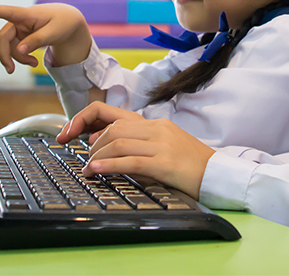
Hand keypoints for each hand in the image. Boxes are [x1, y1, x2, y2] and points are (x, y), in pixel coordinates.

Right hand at [0, 3, 91, 72]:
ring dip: (18, 58)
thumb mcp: (53, 33)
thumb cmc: (62, 23)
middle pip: (3, 37)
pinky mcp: (20, 35)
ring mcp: (18, 28)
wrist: (68, 21)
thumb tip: (18, 51)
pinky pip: (15, 49)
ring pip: (9, 46)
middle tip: (10, 70)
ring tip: (34, 63)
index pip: (8, 12)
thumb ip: (36, 41)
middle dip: (5, 55)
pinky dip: (22, 57)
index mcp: (28, 14)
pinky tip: (32, 61)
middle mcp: (19, 20)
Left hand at [58, 102, 214, 199]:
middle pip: (112, 128)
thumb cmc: (191, 164)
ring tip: (88, 169)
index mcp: (155, 123)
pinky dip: (108, 166)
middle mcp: (156, 128)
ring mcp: (161, 144)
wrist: (219, 174)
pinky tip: (96, 171)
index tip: (69, 133)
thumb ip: (137, 142)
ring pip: (117, 142)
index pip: (112, 114)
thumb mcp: (162, 147)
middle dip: (91, 144)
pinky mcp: (164, 162)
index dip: (86, 120)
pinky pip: (130, 161)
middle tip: (82, 160)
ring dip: (96, 156)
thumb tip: (103, 143)